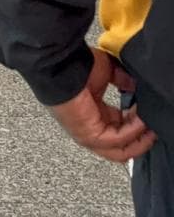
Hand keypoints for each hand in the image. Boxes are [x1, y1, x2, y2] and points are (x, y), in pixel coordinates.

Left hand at [51, 48, 156, 163]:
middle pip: (121, 147)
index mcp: (94, 114)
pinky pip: (117, 140)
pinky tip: (142, 121)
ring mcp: (89, 135)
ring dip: (139, 140)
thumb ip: (122, 80)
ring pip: (120, 150)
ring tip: (151, 128)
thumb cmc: (76, 67)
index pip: (119, 131)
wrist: (62, 65)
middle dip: (141, 140)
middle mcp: (91, 128)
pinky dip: (132, 132)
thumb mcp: (106, 72)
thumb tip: (135, 85)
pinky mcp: (90, 136)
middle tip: (155, 130)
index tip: (150, 118)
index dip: (137, 127)